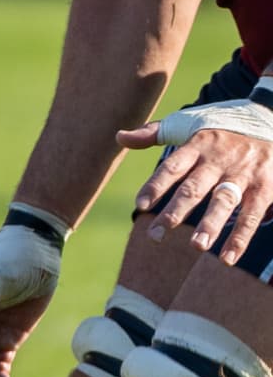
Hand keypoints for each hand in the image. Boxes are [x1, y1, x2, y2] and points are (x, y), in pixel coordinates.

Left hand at [124, 113, 272, 264]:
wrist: (269, 118)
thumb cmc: (220, 126)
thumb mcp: (188, 123)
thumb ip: (153, 133)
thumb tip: (119, 137)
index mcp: (197, 145)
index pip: (173, 167)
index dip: (156, 185)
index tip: (140, 205)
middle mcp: (219, 160)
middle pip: (194, 188)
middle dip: (175, 212)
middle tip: (155, 236)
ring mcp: (243, 174)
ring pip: (224, 201)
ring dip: (211, 224)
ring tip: (196, 246)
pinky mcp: (266, 187)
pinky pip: (252, 215)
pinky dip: (241, 237)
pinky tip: (227, 258)